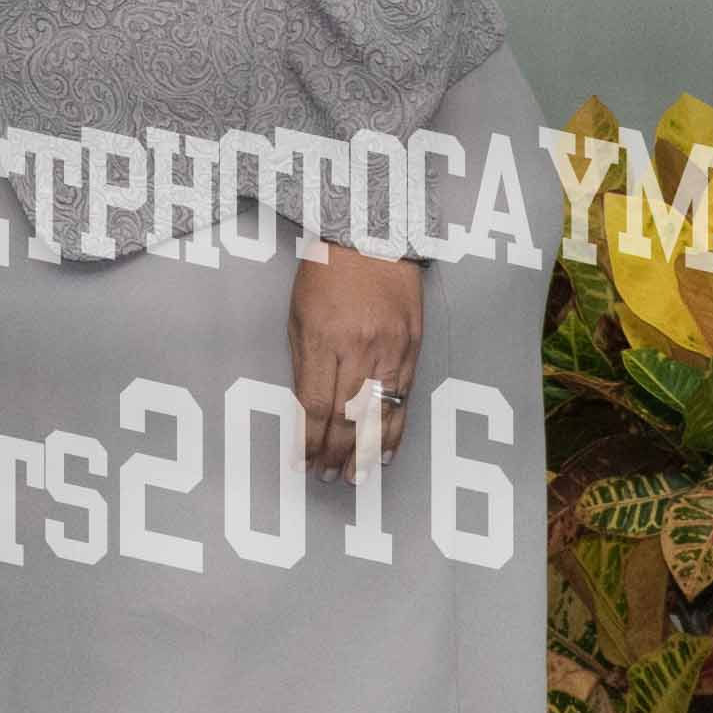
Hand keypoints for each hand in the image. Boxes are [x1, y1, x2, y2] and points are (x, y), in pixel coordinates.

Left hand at [286, 249, 421, 483]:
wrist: (374, 234)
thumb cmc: (327, 271)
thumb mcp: (298, 313)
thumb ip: (304, 362)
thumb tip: (308, 410)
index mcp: (324, 338)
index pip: (316, 406)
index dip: (308, 441)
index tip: (301, 462)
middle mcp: (360, 347)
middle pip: (347, 417)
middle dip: (335, 454)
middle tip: (327, 477)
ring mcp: (391, 348)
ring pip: (379, 414)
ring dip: (365, 452)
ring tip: (354, 477)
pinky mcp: (414, 346)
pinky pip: (404, 397)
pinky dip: (394, 429)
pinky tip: (385, 452)